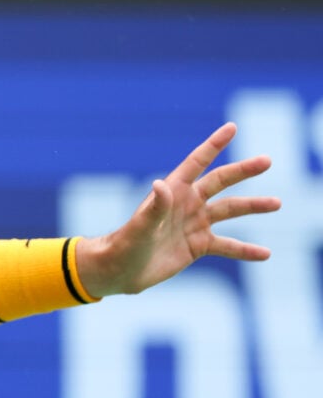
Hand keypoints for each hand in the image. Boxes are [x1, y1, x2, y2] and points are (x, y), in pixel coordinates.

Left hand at [77, 122, 279, 297]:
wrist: (121, 270)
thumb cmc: (125, 243)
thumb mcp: (141, 225)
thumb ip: (154, 207)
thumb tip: (161, 184)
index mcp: (172, 191)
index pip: (196, 162)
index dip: (213, 145)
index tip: (231, 127)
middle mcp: (187, 204)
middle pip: (220, 182)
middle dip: (243, 170)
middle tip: (267, 160)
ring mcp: (194, 224)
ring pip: (230, 211)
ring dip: (253, 207)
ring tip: (277, 203)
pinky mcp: (198, 246)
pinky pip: (228, 246)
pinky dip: (246, 250)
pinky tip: (265, 254)